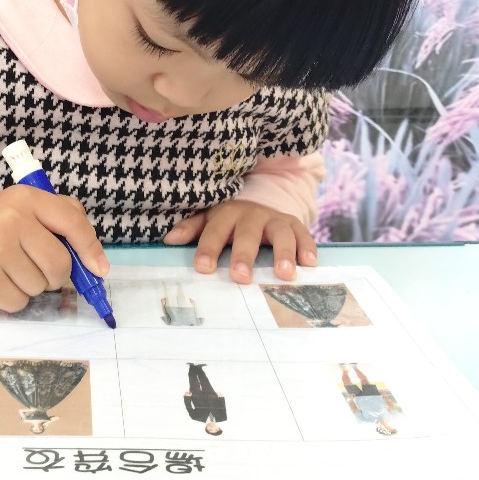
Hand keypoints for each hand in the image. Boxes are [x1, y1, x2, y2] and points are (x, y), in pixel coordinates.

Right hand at [0, 187, 108, 311]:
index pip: (71, 222)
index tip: (99, 270)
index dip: (90, 249)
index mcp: (26, 198)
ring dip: (31, 287)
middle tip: (37, 268)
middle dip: (56, 275)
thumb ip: (62, 219)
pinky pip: (19, 303)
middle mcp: (11, 220)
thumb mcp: (25, 208)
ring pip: (40, 288)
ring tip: (9, 270)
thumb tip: (96, 262)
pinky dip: (14, 299)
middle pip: (59, 265)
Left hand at [162, 200, 315, 283]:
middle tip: (241, 277)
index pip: (214, 231)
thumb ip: (192, 230)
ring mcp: (276, 220)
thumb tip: (168, 241)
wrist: (263, 202)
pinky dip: (308, 248)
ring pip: (281, 234)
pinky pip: (304, 236)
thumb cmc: (231, 221)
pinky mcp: (296, 226)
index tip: (202, 268)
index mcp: (227, 214)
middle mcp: (252, 216)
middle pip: (247, 234)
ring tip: (283, 274)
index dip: (208, 248)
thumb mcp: (210, 220)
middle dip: (244, 254)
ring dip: (283, 253)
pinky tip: (309, 264)